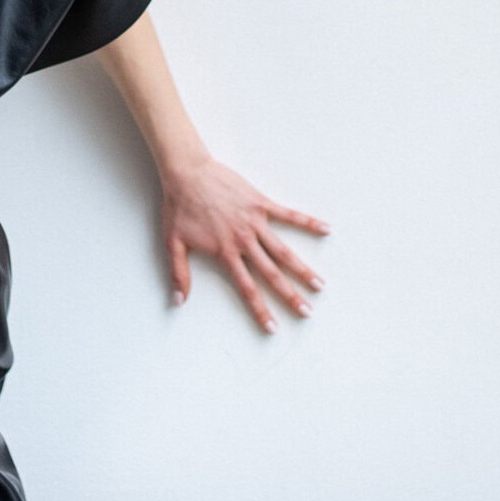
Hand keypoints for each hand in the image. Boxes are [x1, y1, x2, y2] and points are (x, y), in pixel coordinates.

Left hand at [159, 152, 329, 332]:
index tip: (273, 327)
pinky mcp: (260, 203)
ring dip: (303, 269)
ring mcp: (255, 221)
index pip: (247, 288)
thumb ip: (179, 274)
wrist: (187, 173)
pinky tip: (326, 229)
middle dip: (290, 296)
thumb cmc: (179, 206)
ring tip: (320, 284)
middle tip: (307, 312)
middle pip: (272, 274)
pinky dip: (308, 222)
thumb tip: (178, 301)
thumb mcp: (173, 243)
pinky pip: (288, 214)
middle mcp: (244, 240)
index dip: (260, 310)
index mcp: (225, 253)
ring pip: (283, 250)